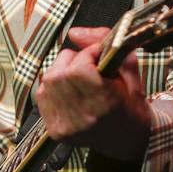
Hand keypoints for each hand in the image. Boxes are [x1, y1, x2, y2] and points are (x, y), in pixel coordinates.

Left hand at [36, 25, 151, 162]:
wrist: (128, 139)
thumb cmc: (130, 102)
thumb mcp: (127, 68)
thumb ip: (102, 42)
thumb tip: (73, 32)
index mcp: (104, 102)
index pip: (80, 64)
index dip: (90, 55)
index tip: (100, 58)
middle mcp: (82, 116)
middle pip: (60, 70)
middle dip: (75, 62)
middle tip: (92, 72)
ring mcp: (66, 125)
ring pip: (49, 79)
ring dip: (63, 74)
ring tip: (82, 84)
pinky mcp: (54, 129)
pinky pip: (42, 93)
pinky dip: (54, 89)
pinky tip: (71, 95)